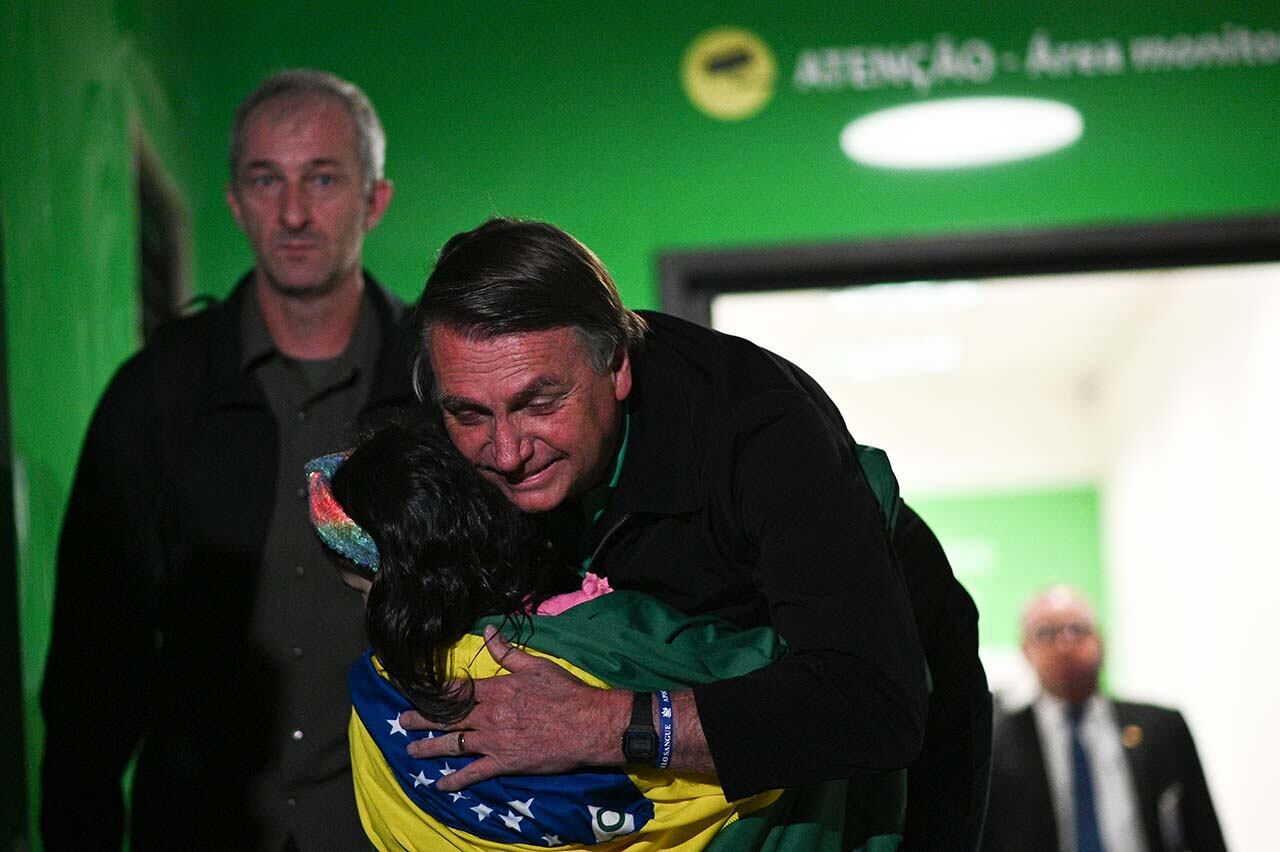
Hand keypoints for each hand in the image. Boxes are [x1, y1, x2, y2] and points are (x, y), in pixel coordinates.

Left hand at [400, 624, 627, 791]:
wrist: (587, 724)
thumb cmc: (564, 692)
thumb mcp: (535, 665)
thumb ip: (507, 652)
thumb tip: (488, 630)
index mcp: (495, 689)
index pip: (457, 690)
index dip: (436, 692)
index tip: (418, 692)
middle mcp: (488, 715)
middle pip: (447, 717)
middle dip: (421, 719)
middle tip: (401, 721)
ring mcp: (494, 740)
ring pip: (453, 744)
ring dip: (430, 748)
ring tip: (412, 751)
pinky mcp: (504, 762)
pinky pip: (474, 773)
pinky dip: (455, 780)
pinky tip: (440, 784)